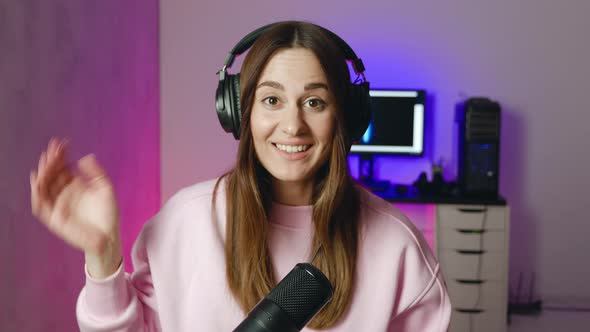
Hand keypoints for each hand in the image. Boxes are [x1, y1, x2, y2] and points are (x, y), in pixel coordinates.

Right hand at [30, 138, 121, 276]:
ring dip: (44, 172)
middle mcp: (65, 193)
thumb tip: (87, 157)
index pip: (63, 167)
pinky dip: (37, 192)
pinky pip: (41, 205)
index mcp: (76, 185)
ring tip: (47, 160)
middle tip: (53, 148)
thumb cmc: (108, 214)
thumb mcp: (105, 189)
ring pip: (45, 186)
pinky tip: (38, 179)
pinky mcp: (54, 218)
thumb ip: (97, 173)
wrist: (109, 236)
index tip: (62, 143)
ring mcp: (58, 205)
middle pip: (53, 174)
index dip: (61, 155)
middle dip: (52, 160)